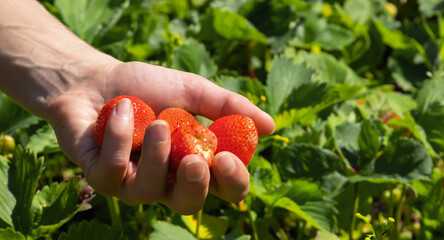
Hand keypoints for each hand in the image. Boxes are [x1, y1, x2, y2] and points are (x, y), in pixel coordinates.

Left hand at [48, 60, 274, 213]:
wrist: (97, 78)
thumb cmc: (149, 87)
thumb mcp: (193, 90)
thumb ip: (229, 108)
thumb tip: (270, 126)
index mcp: (195, 163)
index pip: (224, 188)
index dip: (231, 181)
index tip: (227, 157)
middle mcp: (167, 182)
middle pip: (189, 204)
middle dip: (195, 185)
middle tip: (194, 159)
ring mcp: (133, 184)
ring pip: (149, 191)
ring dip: (156, 154)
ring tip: (155, 121)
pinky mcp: (101, 178)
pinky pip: (114, 170)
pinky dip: (120, 135)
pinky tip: (120, 110)